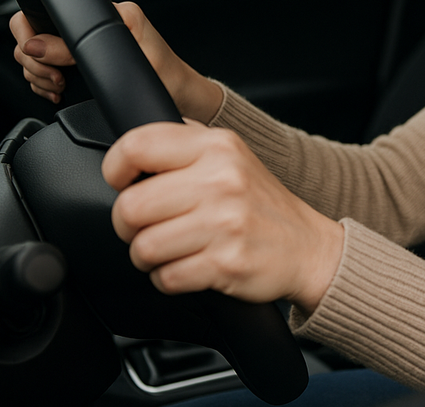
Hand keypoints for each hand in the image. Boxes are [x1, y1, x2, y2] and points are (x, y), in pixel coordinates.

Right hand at [10, 2, 222, 122]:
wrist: (182, 97)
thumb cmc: (166, 77)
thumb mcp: (128, 60)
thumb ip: (81, 50)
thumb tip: (37, 45)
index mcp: (103, 12)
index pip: (44, 10)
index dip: (32, 36)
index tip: (47, 61)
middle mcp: (89, 23)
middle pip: (30, 35)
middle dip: (34, 62)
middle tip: (57, 78)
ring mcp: (82, 43)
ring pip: (32, 54)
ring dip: (37, 75)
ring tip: (60, 86)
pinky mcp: (80, 62)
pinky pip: (43, 69)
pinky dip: (42, 83)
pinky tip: (58, 91)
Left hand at [102, 121, 343, 312]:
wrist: (308, 247)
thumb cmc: (259, 203)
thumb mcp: (229, 155)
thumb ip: (182, 146)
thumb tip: (128, 154)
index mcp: (217, 145)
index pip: (137, 145)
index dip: (116, 169)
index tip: (124, 184)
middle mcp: (222, 179)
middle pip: (130, 207)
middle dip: (129, 226)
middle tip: (148, 226)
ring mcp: (226, 222)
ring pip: (143, 248)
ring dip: (148, 257)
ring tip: (172, 248)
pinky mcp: (227, 262)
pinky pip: (166, 278)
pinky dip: (169, 279)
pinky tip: (190, 266)